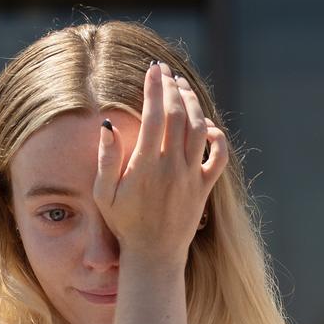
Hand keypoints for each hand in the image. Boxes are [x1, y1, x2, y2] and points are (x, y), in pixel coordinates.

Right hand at [92, 61, 227, 264]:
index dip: (155, 88)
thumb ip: (106, 158)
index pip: (155, 116)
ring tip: (182, 88)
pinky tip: (206, 125)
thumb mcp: (104, 193)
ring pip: (199, 129)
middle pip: (179, 116)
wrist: (154, 254)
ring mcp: (192, 176)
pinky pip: (220, 156)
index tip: (153, 69)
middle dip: (172, 88)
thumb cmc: (124, 223)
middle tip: (166, 72)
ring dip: (193, 104)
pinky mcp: (205, 187)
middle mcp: (173, 167)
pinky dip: (217, 137)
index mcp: (146, 166)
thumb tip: (106, 125)